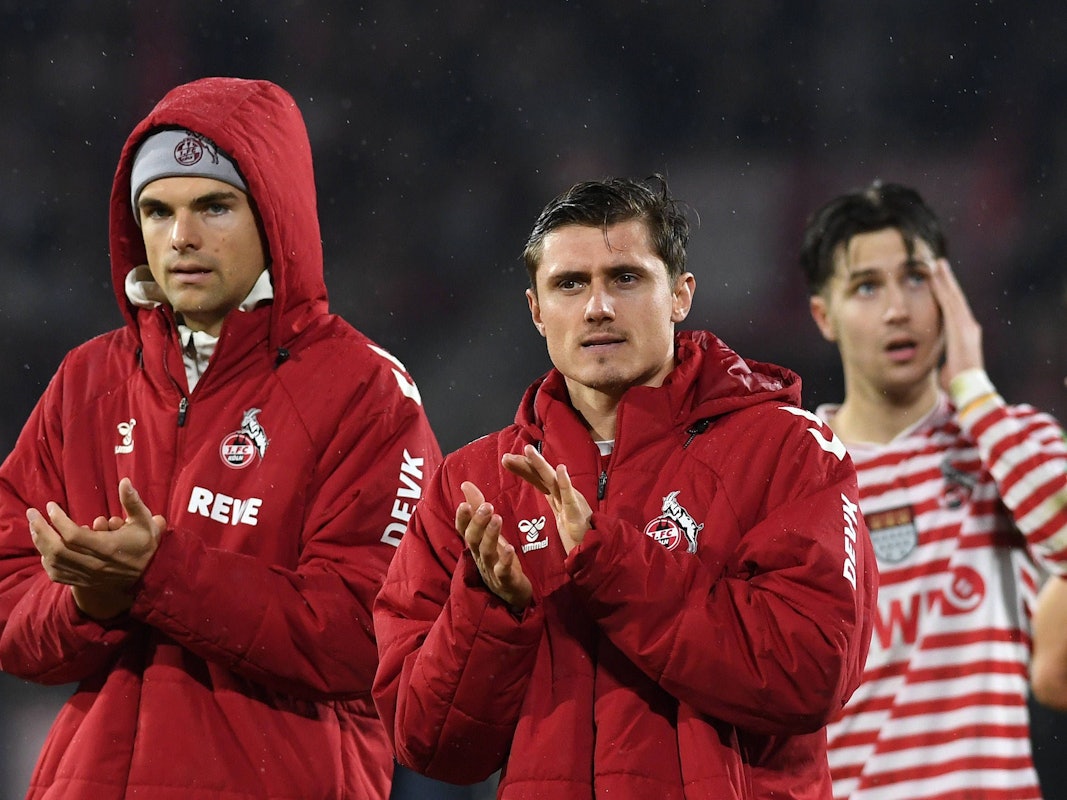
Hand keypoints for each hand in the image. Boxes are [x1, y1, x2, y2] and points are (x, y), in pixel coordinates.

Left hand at [28, 478, 164, 618]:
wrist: (150, 574)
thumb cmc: (146, 543)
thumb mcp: (145, 521)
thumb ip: (133, 502)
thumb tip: (124, 481)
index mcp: (108, 547)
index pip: (74, 535)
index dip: (58, 520)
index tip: (51, 506)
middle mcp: (94, 564)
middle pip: (58, 549)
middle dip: (41, 529)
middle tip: (32, 513)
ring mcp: (87, 575)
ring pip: (54, 561)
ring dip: (40, 543)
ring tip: (35, 527)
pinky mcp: (83, 581)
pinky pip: (57, 574)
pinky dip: (46, 561)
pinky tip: (44, 548)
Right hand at [455, 481, 532, 610]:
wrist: (513, 593)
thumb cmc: (499, 558)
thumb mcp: (488, 533)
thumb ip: (477, 508)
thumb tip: (465, 484)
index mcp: (476, 544)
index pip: (463, 530)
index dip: (462, 518)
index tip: (463, 503)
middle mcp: (480, 556)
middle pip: (473, 539)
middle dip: (478, 522)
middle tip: (486, 506)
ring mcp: (492, 569)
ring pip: (487, 552)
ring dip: (490, 536)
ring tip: (497, 518)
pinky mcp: (506, 581)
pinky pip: (503, 571)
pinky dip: (505, 560)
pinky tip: (510, 548)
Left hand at [502, 445, 591, 554]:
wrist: (596, 547)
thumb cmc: (578, 532)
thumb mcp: (559, 515)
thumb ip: (551, 502)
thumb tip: (539, 489)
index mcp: (556, 496)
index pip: (537, 479)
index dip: (522, 468)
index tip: (506, 459)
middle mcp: (563, 494)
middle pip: (541, 476)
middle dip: (525, 463)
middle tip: (507, 455)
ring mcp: (570, 502)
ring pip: (553, 481)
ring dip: (541, 465)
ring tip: (529, 450)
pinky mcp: (577, 513)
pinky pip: (570, 497)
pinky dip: (565, 482)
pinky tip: (561, 469)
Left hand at [929, 258, 983, 388]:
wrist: (969, 389)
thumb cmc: (958, 384)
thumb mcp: (949, 366)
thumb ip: (946, 359)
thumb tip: (941, 364)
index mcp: (964, 335)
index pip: (953, 310)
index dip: (946, 294)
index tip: (938, 280)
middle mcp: (968, 327)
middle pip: (954, 298)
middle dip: (946, 280)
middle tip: (937, 264)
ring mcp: (966, 325)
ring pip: (953, 296)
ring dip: (944, 279)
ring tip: (936, 263)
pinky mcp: (960, 326)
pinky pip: (949, 303)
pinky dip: (943, 288)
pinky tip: (936, 277)